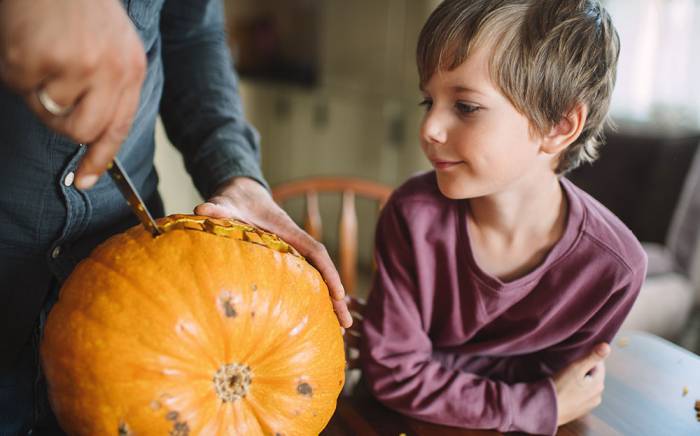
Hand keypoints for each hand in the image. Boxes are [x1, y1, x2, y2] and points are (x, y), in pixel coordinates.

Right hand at [0, 0, 146, 189]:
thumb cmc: (80, 6)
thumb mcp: (115, 45)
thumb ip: (111, 86)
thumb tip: (95, 134)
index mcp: (131, 69)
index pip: (118, 127)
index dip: (100, 159)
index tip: (84, 181)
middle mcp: (109, 71)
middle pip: (83, 131)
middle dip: (62, 122)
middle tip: (50, 93)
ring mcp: (74, 66)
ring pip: (50, 113)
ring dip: (39, 91)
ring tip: (43, 54)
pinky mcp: (38, 59)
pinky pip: (20, 87)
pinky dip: (17, 69)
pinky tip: (27, 41)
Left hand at [194, 177, 352, 327]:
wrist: (240, 195)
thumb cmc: (234, 200)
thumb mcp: (225, 202)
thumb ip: (218, 207)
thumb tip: (202, 209)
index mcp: (288, 231)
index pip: (315, 252)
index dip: (328, 272)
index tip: (339, 294)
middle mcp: (295, 244)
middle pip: (322, 272)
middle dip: (336, 297)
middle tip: (346, 324)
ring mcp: (292, 255)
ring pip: (315, 280)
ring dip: (328, 303)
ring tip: (338, 330)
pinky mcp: (284, 264)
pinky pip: (301, 284)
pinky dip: (311, 301)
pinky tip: (312, 322)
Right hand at [554, 343, 609, 425]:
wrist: (548, 409)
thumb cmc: (560, 387)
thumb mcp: (576, 368)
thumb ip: (592, 357)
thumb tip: (607, 346)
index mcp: (599, 384)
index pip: (599, 364)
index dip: (587, 358)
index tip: (575, 358)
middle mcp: (598, 395)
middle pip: (593, 375)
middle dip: (584, 370)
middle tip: (568, 368)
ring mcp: (590, 404)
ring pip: (587, 386)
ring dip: (580, 381)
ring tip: (565, 379)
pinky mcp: (580, 410)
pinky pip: (581, 395)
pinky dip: (575, 391)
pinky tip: (565, 390)